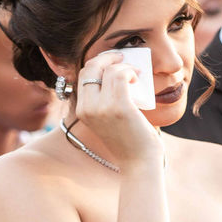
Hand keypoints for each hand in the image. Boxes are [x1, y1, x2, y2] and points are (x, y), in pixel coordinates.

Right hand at [73, 51, 160, 168]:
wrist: (138, 163)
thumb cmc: (129, 141)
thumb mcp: (108, 119)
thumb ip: (105, 101)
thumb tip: (115, 73)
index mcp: (82, 110)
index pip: (84, 75)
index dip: (98, 62)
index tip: (113, 60)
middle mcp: (87, 108)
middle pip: (91, 68)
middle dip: (108, 57)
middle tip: (123, 58)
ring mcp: (101, 108)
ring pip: (108, 70)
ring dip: (124, 65)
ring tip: (135, 74)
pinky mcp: (119, 107)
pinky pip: (121, 76)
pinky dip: (130, 71)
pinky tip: (137, 77)